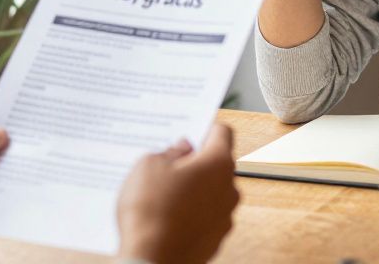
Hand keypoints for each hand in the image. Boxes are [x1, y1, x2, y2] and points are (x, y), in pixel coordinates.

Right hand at [117, 124, 239, 263]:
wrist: (151, 261)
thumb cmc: (150, 212)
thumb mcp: (149, 165)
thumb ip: (170, 151)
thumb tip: (181, 150)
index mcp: (218, 164)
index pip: (222, 132)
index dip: (204, 128)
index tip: (190, 131)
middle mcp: (229, 189)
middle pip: (217, 165)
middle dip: (194, 162)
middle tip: (167, 164)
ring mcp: (225, 217)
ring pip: (211, 192)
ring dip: (193, 189)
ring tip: (162, 195)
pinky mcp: (215, 239)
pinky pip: (205, 217)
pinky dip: (191, 214)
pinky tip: (166, 217)